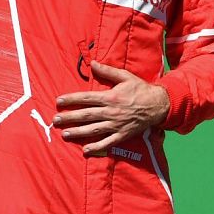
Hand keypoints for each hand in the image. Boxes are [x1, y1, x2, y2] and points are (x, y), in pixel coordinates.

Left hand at [53, 61, 169, 157]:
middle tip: (55, 120)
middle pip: (86, 115)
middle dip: (70, 117)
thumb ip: (107, 71)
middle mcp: (111, 111)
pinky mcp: (122, 134)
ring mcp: (116, 124)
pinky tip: (85, 149)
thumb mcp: (125, 76)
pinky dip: (96, 146)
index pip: (86, 98)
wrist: (158, 105)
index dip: (72, 99)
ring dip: (78, 132)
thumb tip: (92, 63)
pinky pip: (108, 142)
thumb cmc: (140, 89)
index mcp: (110, 97)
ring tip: (65, 134)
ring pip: (94, 129)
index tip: (58, 101)